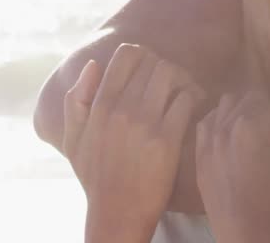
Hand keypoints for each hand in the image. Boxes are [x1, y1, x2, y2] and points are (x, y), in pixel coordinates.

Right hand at [63, 44, 204, 242]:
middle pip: (154, 62)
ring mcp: (145, 123)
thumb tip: (93, 65)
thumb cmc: (96, 178)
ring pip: (172, 74)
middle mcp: (122, 109)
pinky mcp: (167, 139)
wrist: (117, 213)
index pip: (127, 55)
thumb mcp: (74, 140)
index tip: (150, 72)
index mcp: (100, 105)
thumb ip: (76, 101)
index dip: (144, 57)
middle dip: (167, 68)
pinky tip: (195, 109)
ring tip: (187, 93)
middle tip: (174, 83)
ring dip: (183, 80)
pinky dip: (194, 98)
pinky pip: (186, 99)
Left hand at [195, 90, 269, 242]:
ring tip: (258, 138)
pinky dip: (221, 122)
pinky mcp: (199, 159)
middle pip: (248, 97)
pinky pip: (207, 123)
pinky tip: (234, 141)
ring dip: (243, 112)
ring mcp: (206, 143)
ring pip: (225, 105)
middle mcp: (222, 127)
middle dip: (266, 110)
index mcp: (250, 125)